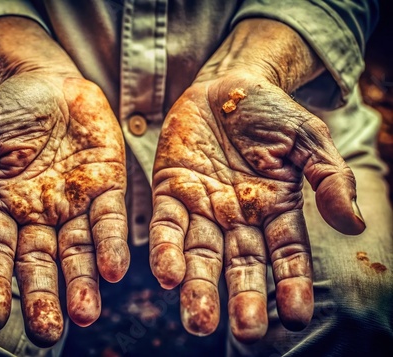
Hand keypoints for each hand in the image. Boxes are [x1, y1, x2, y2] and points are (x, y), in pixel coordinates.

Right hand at [0, 71, 129, 345]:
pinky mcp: (107, 188)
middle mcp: (39, 215)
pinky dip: (111, 244)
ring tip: (85, 314)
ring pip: (78, 251)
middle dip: (43, 296)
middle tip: (47, 332)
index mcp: (1, 207)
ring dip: (82, 283)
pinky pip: (109, 220)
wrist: (50, 83)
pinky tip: (113, 270)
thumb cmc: (7, 111)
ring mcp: (75, 204)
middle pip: (40, 263)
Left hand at [149, 72, 364, 341]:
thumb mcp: (309, 140)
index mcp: (275, 209)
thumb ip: (329, 178)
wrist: (227, 85)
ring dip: (198, 287)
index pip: (287, 255)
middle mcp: (239, 216)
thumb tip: (353, 223)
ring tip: (197, 320)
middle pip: (242, 264)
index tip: (294, 316)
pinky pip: (167, 224)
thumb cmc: (272, 113)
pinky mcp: (171, 191)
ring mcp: (203, 206)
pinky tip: (166, 275)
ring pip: (201, 254)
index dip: (291, 285)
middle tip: (245, 332)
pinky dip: (165, 249)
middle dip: (243, 297)